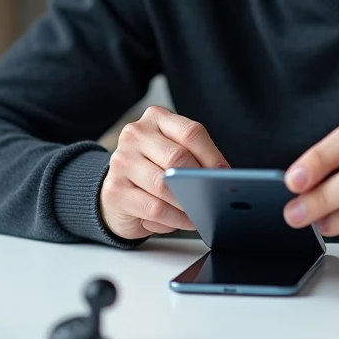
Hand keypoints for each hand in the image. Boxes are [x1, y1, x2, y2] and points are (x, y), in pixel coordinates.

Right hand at [99, 106, 228, 240]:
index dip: (212, 155)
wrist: (117, 193)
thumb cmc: (153, 170)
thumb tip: (221, 176)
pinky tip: (186, 220)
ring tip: (202, 211)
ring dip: (187, 203)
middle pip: (177, 157)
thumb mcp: (173, 154)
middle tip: (213, 195)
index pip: (190, 132)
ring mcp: (121, 161)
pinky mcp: (114, 190)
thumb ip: (194, 158)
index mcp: (156, 118)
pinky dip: (176, 218)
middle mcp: (135, 135)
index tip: (223, 174)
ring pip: (163, 185)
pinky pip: (154, 208)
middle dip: (198, 180)